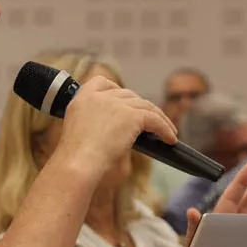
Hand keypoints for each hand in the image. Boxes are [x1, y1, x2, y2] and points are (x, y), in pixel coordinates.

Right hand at [52, 76, 176, 180]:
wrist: (78, 164)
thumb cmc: (76, 159)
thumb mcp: (81, 133)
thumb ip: (96, 123)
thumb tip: (118, 131)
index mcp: (81, 99)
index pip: (100, 82)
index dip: (115, 89)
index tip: (124, 100)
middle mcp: (98, 97)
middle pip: (128, 95)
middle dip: (141, 108)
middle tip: (150, 122)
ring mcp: (115, 104)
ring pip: (145, 106)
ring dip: (159, 119)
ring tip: (168, 132)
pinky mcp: (131, 115)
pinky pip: (154, 120)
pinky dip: (164, 129)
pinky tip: (170, 139)